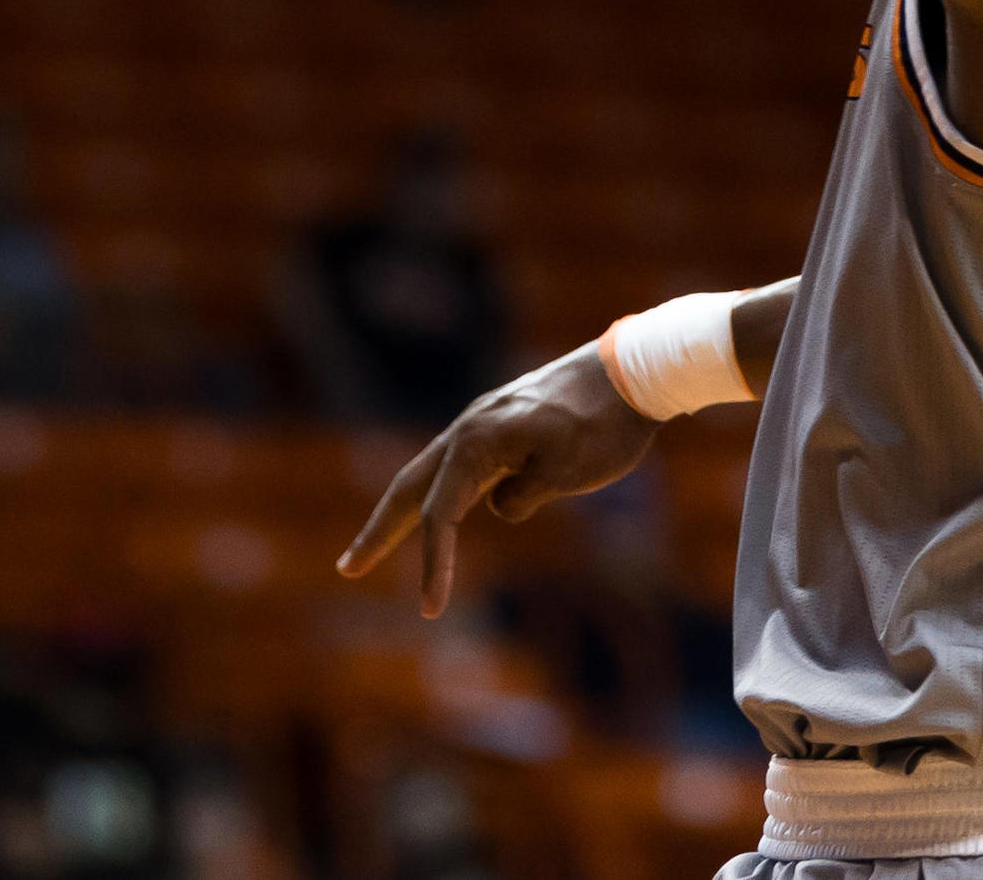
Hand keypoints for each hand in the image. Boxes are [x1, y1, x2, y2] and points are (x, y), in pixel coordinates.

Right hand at [337, 346, 658, 616]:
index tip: (431, 610)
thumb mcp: (563, 474)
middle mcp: (471, 427)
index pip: (439, 516)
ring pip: (434, 475)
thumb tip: (500, 505)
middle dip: (379, 529)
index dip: (431, 565)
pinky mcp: (507, 423)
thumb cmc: (603, 425)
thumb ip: (520, 498)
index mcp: (477, 441)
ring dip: (405, 511)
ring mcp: (486, 422)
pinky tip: (447, 512)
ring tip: (378, 542)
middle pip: (410, 487)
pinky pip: (465, 467)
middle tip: (347, 567)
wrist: (635, 371)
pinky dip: (445, 495)